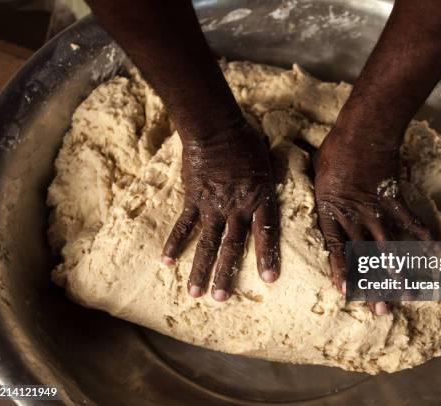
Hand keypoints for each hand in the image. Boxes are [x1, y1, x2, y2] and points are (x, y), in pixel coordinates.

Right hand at [161, 121, 279, 300]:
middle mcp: (237, 207)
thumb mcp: (267, 162)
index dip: (268, 255)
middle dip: (226, 274)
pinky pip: (183, 224)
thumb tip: (275, 187)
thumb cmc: (245, 140)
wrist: (215, 127)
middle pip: (232, 246)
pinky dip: (174, 242)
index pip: (266, 232)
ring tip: (194, 292)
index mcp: (260, 198)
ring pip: (207, 242)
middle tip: (221, 298)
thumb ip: (269, 182)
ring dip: (200, 268)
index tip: (269, 279)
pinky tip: (166, 260)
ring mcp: (213, 205)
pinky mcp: (193, 198)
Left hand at [314, 128, 431, 313]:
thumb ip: (322, 201)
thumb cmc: (334, 153)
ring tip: (407, 294)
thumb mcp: (318, 178)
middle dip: (373, 284)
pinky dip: (424, 237)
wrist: (361, 132)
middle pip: (364, 255)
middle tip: (382, 309)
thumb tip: (321, 210)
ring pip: (389, 247)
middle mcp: (354, 216)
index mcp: (331, 212)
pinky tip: (435, 254)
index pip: (335, 248)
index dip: (341, 271)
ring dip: (399, 272)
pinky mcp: (395, 199)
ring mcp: (377, 209)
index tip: (346, 292)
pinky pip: (412, 221)